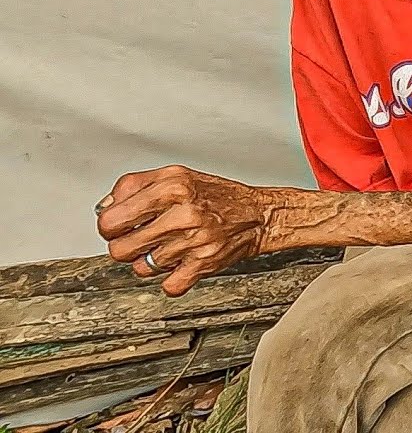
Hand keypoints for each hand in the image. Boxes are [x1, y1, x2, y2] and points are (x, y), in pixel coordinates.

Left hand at [95, 165, 272, 295]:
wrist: (257, 215)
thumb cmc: (215, 196)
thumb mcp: (174, 175)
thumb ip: (133, 187)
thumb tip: (104, 209)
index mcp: (172, 187)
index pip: (112, 219)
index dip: (109, 226)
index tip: (117, 226)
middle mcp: (183, 214)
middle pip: (120, 249)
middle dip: (125, 247)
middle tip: (138, 239)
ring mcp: (194, 241)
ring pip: (142, 268)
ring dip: (150, 261)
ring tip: (166, 247)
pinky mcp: (204, 264)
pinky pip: (168, 285)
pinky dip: (171, 278)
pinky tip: (179, 262)